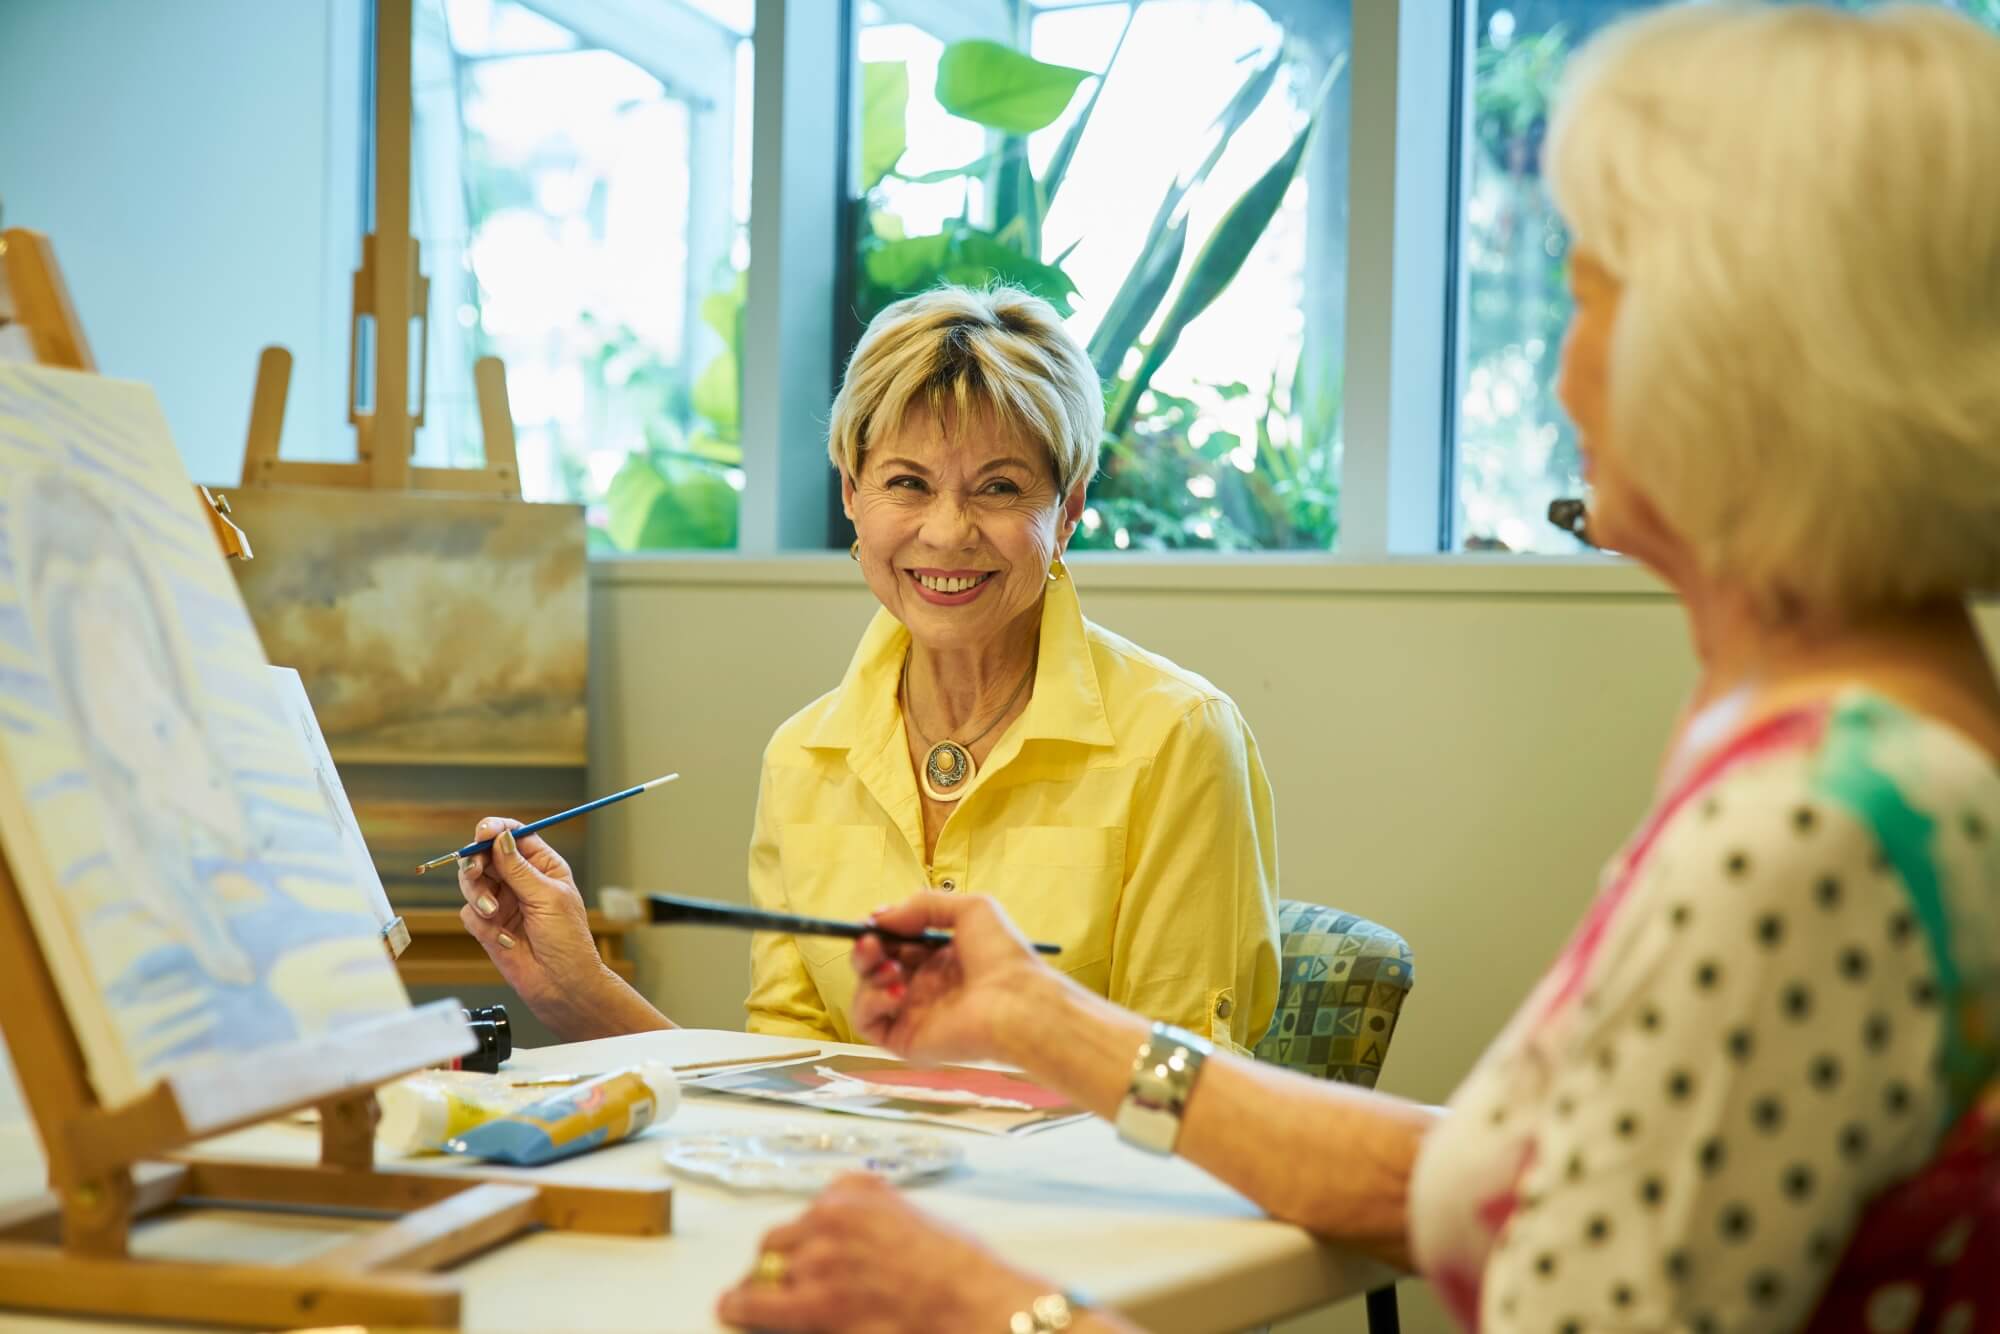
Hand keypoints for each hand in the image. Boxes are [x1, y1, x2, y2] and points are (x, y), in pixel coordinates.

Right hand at [455, 817, 653, 1039]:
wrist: (561, 984)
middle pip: (485, 855)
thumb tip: (500, 838)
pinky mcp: (488, 925)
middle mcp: (520, 880)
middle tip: (476, 872)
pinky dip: (482, 924)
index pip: (514, 835)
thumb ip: (519, 868)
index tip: (482, 832)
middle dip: (476, 862)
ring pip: (471, 882)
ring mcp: (502, 902)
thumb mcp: (547, 897)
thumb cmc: (568, 941)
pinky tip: (504, 938)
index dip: (495, 830)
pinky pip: (469, 913)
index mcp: (542, 866)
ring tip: (492, 911)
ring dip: (477, 894)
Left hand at [716, 1174, 1045, 1332]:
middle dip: (779, 1259)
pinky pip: (760, 1304)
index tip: (800, 1249)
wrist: (966, 1300)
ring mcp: (819, 1259)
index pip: (809, 1211)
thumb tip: (846, 1235)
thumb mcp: (910, 1215)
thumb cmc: (954, 1267)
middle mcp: (830, 1217)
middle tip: (779, 1277)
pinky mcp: (815, 1301)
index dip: (803, 1238)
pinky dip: (742, 1306)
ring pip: (768, 1269)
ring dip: (766, 1284)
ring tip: (751, 1298)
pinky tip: (731, 1307)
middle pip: (779, 1238)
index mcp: (855, 1191)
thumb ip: (871, 1213)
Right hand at [850, 892, 1053, 1064]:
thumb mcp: (971, 909)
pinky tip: (896, 990)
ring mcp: (913, 1013)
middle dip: (867, 948)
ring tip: (891, 967)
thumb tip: (880, 917)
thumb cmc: (1002, 956)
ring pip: (866, 991)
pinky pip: (868, 1023)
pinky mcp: (905, 1040)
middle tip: (870, 940)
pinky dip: (869, 1002)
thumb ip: (923, 905)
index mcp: (941, 958)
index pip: (897, 942)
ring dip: (867, 973)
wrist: (1016, 1003)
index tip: (873, 920)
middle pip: (876, 965)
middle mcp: (925, 985)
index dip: (882, 930)